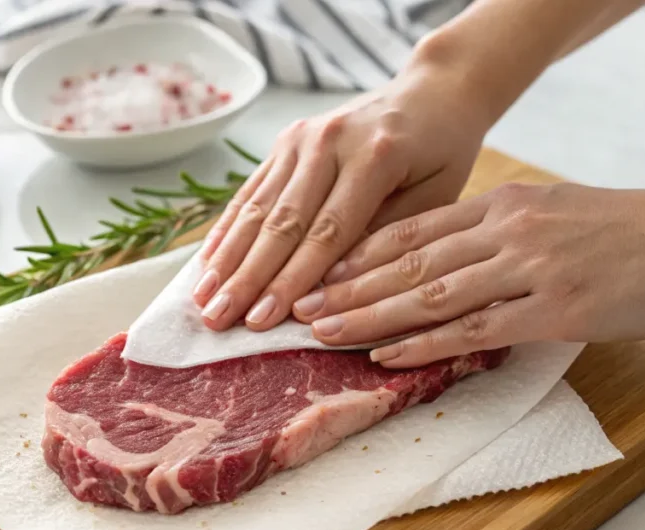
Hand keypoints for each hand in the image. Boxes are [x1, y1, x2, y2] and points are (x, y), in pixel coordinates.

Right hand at [192, 54, 491, 331]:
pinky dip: (228, 228)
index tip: (262, 321)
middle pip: (281, 222)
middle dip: (246, 277)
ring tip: (203, 300)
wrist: (434, 92)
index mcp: (375, 156)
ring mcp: (302, 137)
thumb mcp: (435, 198)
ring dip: (227, 258)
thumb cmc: (442, 155)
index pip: (325, 232)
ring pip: (258, 207)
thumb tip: (329, 288)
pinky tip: (208, 261)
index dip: (290, 280)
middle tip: (218, 319)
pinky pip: (252, 189)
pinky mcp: (286, 139)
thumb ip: (385, 238)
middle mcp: (329, 142)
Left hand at [290, 181, 644, 367]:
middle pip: (409, 262)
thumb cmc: (627, 230)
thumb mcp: (553, 211)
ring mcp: (529, 269)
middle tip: (299, 306)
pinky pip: (474, 330)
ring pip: (431, 295)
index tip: (319, 270)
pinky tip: (386, 355)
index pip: (415, 229)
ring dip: (370, 315)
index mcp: (504, 204)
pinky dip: (424, 344)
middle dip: (347, 286)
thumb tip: (453, 262)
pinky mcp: (554, 311)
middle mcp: (507, 231)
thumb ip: (500, 233)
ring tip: (323, 332)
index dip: (361, 252)